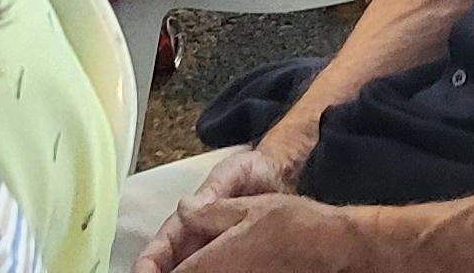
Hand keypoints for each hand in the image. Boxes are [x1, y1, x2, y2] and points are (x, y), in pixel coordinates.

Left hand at [143, 188, 361, 272]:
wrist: (329, 245)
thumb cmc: (291, 224)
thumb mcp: (248, 207)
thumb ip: (210, 211)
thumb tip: (182, 209)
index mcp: (215, 261)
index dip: (152, 270)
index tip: (144, 269)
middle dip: (167, 272)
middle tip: (154, 266)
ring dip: (185, 272)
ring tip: (174, 263)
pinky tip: (203, 265)